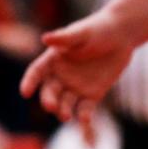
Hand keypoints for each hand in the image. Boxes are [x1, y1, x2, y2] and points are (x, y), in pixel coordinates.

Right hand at [20, 7, 135, 132]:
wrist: (122, 34)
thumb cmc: (99, 28)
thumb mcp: (82, 33)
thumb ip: (65, 38)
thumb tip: (45, 38)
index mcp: (53, 60)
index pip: (36, 72)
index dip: (30, 82)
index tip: (25, 92)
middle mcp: (60, 76)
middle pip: (49, 92)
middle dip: (48, 100)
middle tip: (51, 106)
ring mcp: (75, 87)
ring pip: (64, 104)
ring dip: (63, 111)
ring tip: (65, 116)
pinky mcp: (92, 95)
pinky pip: (84, 109)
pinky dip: (83, 116)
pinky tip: (84, 119)